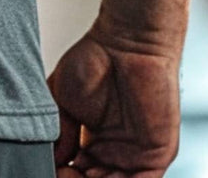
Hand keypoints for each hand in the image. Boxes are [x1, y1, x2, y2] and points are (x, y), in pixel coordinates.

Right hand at [46, 26, 180, 176]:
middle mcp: (114, 153)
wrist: (127, 42)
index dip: (62, 173)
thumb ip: (59, 133)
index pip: (77, 173)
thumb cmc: (95, 59)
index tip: (51, 167)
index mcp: (92, 143)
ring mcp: (136, 156)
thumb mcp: (62, 98)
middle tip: (63, 172)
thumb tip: (53, 161)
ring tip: (77, 174)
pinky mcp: (157, 156)